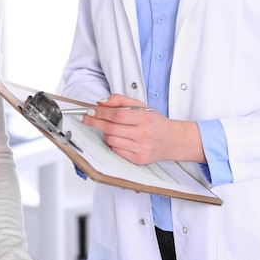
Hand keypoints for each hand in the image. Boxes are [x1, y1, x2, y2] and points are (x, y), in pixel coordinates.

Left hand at [82, 93, 204, 163]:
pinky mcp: (138, 159)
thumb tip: (101, 103)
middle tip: (86, 117)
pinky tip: (119, 138)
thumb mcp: (141, 106)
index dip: (100, 113)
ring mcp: (141, 148)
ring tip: (111, 128)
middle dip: (95, 122)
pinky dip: (113, 143)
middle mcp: (143, 134)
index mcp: (144, 118)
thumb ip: (120, 100)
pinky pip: (116, 150)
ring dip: (106, 133)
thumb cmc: (155, 122)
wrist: (172, 140)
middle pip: (111, 128)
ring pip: (111, 140)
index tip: (90, 111)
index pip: (116, 115)